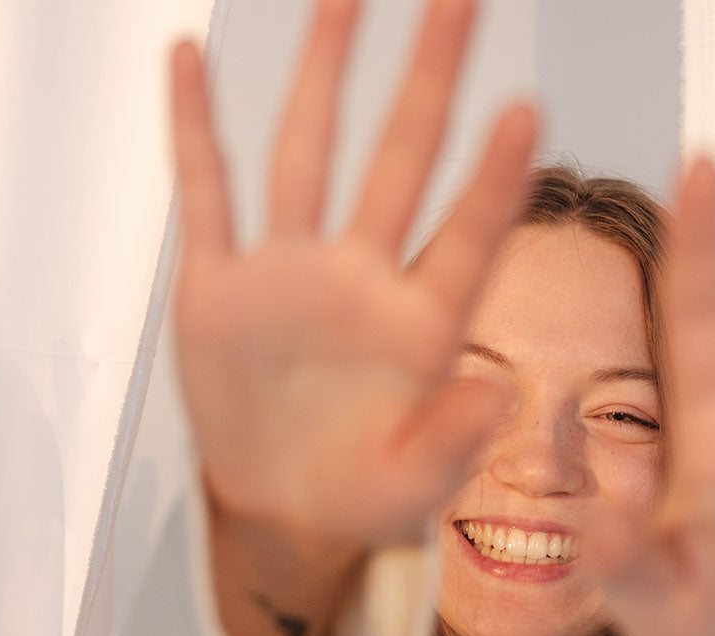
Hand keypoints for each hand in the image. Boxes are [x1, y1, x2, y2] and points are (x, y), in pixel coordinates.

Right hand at [170, 0, 536, 550]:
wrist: (282, 506)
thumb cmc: (356, 497)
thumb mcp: (410, 488)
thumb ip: (450, 443)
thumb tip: (494, 392)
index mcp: (420, 329)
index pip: (467, 239)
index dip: (494, 181)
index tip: (525, 111)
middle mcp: (361, 283)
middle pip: (400, 163)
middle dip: (428, 81)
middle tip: (460, 1)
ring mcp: (290, 276)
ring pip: (307, 157)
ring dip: (322, 77)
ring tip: (343, 0)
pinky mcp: (220, 288)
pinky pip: (207, 196)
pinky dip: (195, 132)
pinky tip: (189, 64)